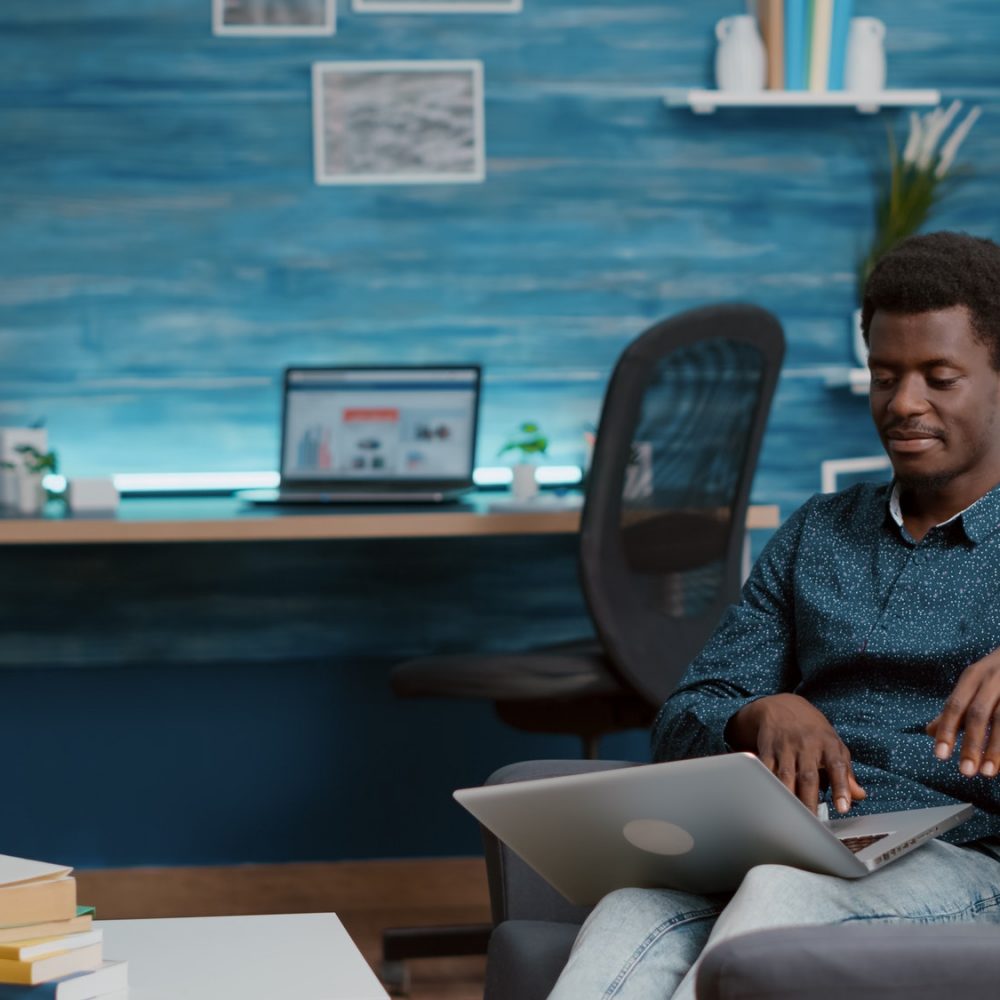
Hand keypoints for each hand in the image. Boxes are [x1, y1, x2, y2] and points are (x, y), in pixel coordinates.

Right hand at [726, 694, 866, 814]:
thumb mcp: (833, 745)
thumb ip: (846, 772)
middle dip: (810, 801)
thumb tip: (859, 795)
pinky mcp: (767, 749)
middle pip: (809, 777)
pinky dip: (767, 785)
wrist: (782, 706)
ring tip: (793, 818)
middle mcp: (806, 744)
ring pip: (786, 776)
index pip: (837, 766)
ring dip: (789, 798)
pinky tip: (769, 799)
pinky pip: (766, 770)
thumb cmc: (813, 730)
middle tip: (813, 824)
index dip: (841, 787)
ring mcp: (785, 746)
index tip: (843, 807)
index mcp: (828, 744)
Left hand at [926, 648, 999, 777]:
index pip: (954, 705)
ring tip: (987, 773)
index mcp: (973, 676)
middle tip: (965, 772)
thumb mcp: (974, 683)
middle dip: (972, 743)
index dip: (946, 730)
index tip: (940, 756)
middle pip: (979, 714)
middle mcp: (993, 679)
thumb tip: (929, 731)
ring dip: (996, 748)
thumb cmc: (997, 675)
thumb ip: (955, 709)